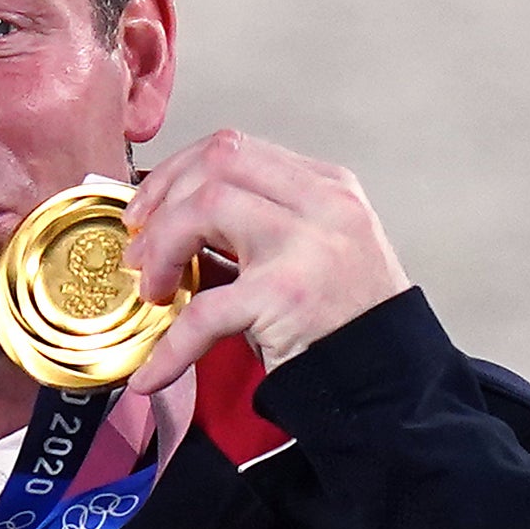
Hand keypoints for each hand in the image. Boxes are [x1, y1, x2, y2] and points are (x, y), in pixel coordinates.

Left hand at [119, 129, 412, 398]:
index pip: (234, 148)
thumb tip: (167, 226)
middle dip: (160, 202)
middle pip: (217, 163)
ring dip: (161, 250)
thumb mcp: (308, 253)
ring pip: (206, 207)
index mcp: (325, 188)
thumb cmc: (342, 323)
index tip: (148, 211)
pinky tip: (152, 374)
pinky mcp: (287, 298)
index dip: (175, 173)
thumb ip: (254, 229)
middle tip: (140, 252)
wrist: (390, 380)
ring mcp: (306, 247)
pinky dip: (170, 347)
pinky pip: (205, 312)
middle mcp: (322, 205)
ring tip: (156, 293)